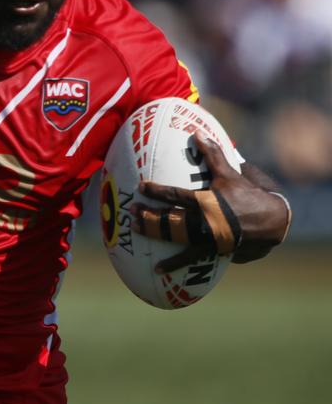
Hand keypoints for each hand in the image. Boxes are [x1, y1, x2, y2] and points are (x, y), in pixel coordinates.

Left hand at [132, 132, 289, 271]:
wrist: (272, 223)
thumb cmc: (249, 195)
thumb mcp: (231, 173)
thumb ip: (212, 155)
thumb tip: (197, 133)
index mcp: (207, 202)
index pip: (177, 196)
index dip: (158, 191)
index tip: (141, 186)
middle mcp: (204, 222)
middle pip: (171, 220)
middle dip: (149, 216)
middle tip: (131, 211)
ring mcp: (207, 239)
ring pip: (175, 238)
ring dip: (154, 233)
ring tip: (135, 229)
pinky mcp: (211, 251)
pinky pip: (189, 258)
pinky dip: (174, 264)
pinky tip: (157, 270)